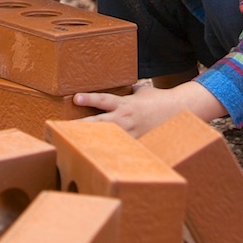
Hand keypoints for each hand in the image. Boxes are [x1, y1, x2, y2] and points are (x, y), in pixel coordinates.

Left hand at [74, 79, 225, 137]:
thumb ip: (127, 90)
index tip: (75, 97)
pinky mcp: (135, 144)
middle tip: (64, 128)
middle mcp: (125, 119)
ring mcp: (130, 134)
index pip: (104, 100)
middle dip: (82, 125)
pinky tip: (97, 158)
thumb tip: (120, 84)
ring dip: (92, 140)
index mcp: (125, 104)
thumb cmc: (158, 100)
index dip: (89, 98)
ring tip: (73, 144)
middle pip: (100, 123)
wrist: (178, 112)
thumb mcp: (141, 91)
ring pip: (107, 137)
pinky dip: (109, 152)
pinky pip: (119, 148)